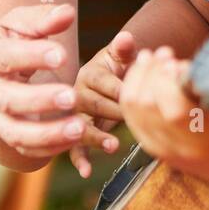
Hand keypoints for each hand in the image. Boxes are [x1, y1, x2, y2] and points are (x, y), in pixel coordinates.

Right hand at [0, 4, 104, 163]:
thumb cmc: (5, 46)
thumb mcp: (16, 26)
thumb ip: (41, 19)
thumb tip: (67, 13)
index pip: (6, 57)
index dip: (32, 56)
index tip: (62, 55)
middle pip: (9, 100)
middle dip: (40, 100)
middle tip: (71, 96)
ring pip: (16, 133)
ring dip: (48, 134)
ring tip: (79, 128)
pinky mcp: (6, 137)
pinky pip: (27, 150)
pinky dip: (51, 148)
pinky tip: (76, 140)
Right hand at [68, 32, 133, 177]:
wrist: (110, 79)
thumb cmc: (119, 67)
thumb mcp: (122, 56)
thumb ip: (125, 49)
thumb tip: (126, 37)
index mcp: (89, 73)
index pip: (105, 83)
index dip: (122, 90)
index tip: (137, 96)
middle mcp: (75, 93)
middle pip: (93, 106)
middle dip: (114, 113)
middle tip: (132, 119)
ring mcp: (72, 114)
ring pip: (80, 126)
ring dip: (96, 137)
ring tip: (114, 145)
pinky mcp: (71, 131)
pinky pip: (73, 147)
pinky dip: (80, 159)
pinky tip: (87, 172)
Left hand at [120, 46, 208, 166]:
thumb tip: (184, 68)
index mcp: (203, 140)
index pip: (174, 111)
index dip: (170, 82)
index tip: (178, 61)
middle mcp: (177, 146)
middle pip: (147, 105)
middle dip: (153, 71)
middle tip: (165, 52)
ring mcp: (159, 146)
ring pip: (132, 107)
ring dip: (139, 76)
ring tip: (152, 56)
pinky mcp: (149, 143)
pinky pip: (129, 112)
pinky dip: (131, 87)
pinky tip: (142, 70)